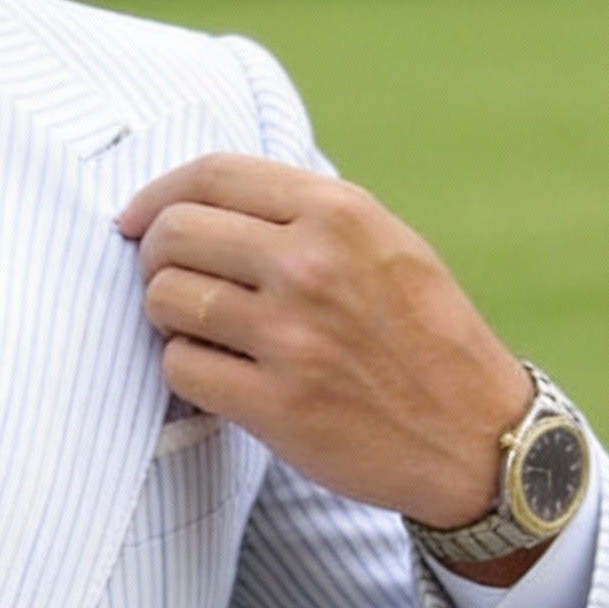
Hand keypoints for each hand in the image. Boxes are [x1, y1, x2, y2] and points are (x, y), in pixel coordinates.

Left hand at [119, 155, 535, 538]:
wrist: (473, 433)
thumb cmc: (418, 335)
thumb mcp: (383, 243)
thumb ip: (304, 215)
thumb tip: (202, 200)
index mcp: (339, 213)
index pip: (213, 174)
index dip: (157, 195)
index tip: (136, 220)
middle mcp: (312, 266)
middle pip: (175, 234)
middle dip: (153, 258)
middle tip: (168, 284)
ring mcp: (292, 337)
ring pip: (166, 300)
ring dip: (164, 318)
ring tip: (196, 331)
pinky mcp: (276, 405)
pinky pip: (180, 369)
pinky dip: (183, 371)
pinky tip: (215, 375)